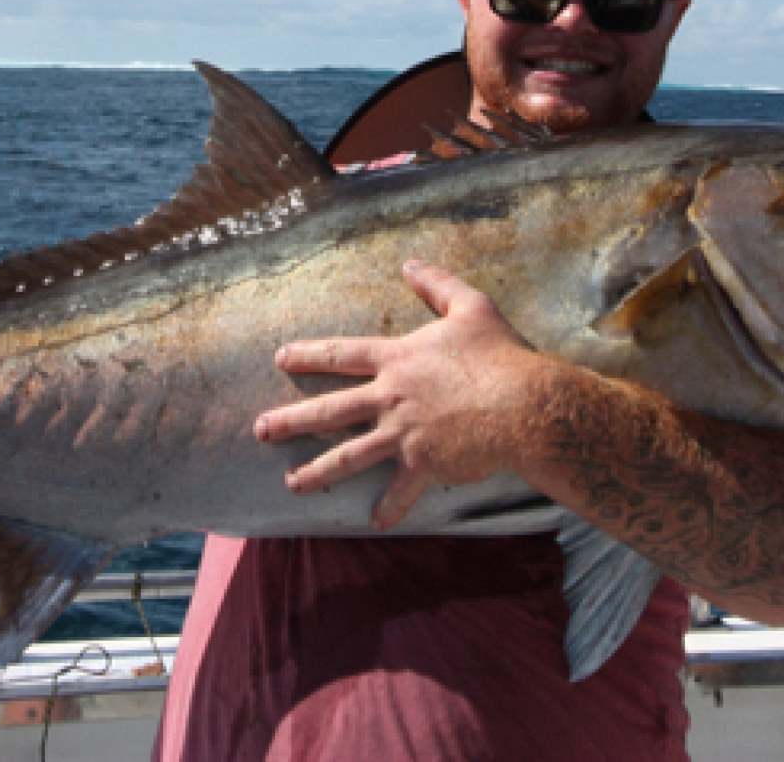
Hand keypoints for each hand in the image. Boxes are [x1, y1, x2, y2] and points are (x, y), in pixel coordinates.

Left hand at [253, 260, 556, 529]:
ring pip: (349, 455)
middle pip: (331, 409)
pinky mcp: (423, 463)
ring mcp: (403, 433)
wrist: (523, 405)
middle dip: (291, 420)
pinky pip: (400, 490)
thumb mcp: (470, 307)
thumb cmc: (499, 355)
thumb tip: (410, 263)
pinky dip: (389, 507)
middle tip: (260, 430)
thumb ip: (437, 284)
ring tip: (292, 483)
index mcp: (398, 359)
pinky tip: (375, 521)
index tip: (279, 359)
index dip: (308, 355)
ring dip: (317, 471)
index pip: (342, 355)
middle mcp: (391, 397)